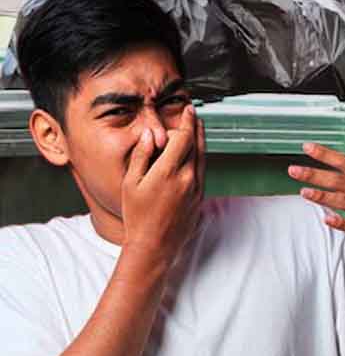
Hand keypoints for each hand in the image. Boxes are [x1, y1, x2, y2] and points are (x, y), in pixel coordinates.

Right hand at [121, 105, 205, 261]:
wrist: (154, 245)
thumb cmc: (137, 216)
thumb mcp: (131, 183)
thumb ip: (142, 155)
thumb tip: (151, 134)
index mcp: (169, 172)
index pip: (184, 138)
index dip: (187, 121)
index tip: (189, 110)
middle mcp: (187, 179)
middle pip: (197, 145)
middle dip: (196, 127)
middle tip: (193, 115)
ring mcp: (196, 189)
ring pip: (203, 158)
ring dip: (201, 141)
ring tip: (197, 129)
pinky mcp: (200, 198)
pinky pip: (203, 171)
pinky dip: (200, 157)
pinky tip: (195, 154)